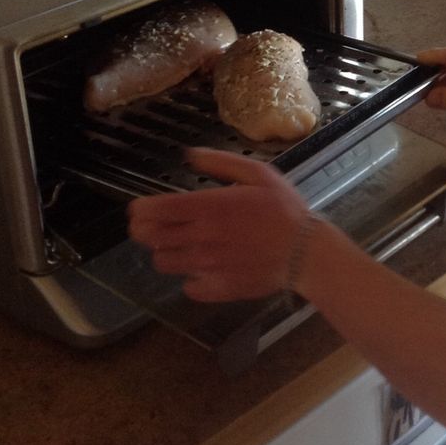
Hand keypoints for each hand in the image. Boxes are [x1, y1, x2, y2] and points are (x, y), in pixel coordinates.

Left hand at [127, 148, 311, 302]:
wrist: (307, 253)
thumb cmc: (284, 209)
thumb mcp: (258, 174)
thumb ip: (220, 163)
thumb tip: (190, 155)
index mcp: (208, 207)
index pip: (155, 211)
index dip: (139, 211)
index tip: (139, 210)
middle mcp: (200, 238)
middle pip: (151, 238)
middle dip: (145, 231)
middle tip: (153, 227)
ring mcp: (206, 266)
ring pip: (164, 263)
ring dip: (166, 253)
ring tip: (180, 247)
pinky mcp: (217, 289)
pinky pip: (188, 287)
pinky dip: (190, 279)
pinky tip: (203, 269)